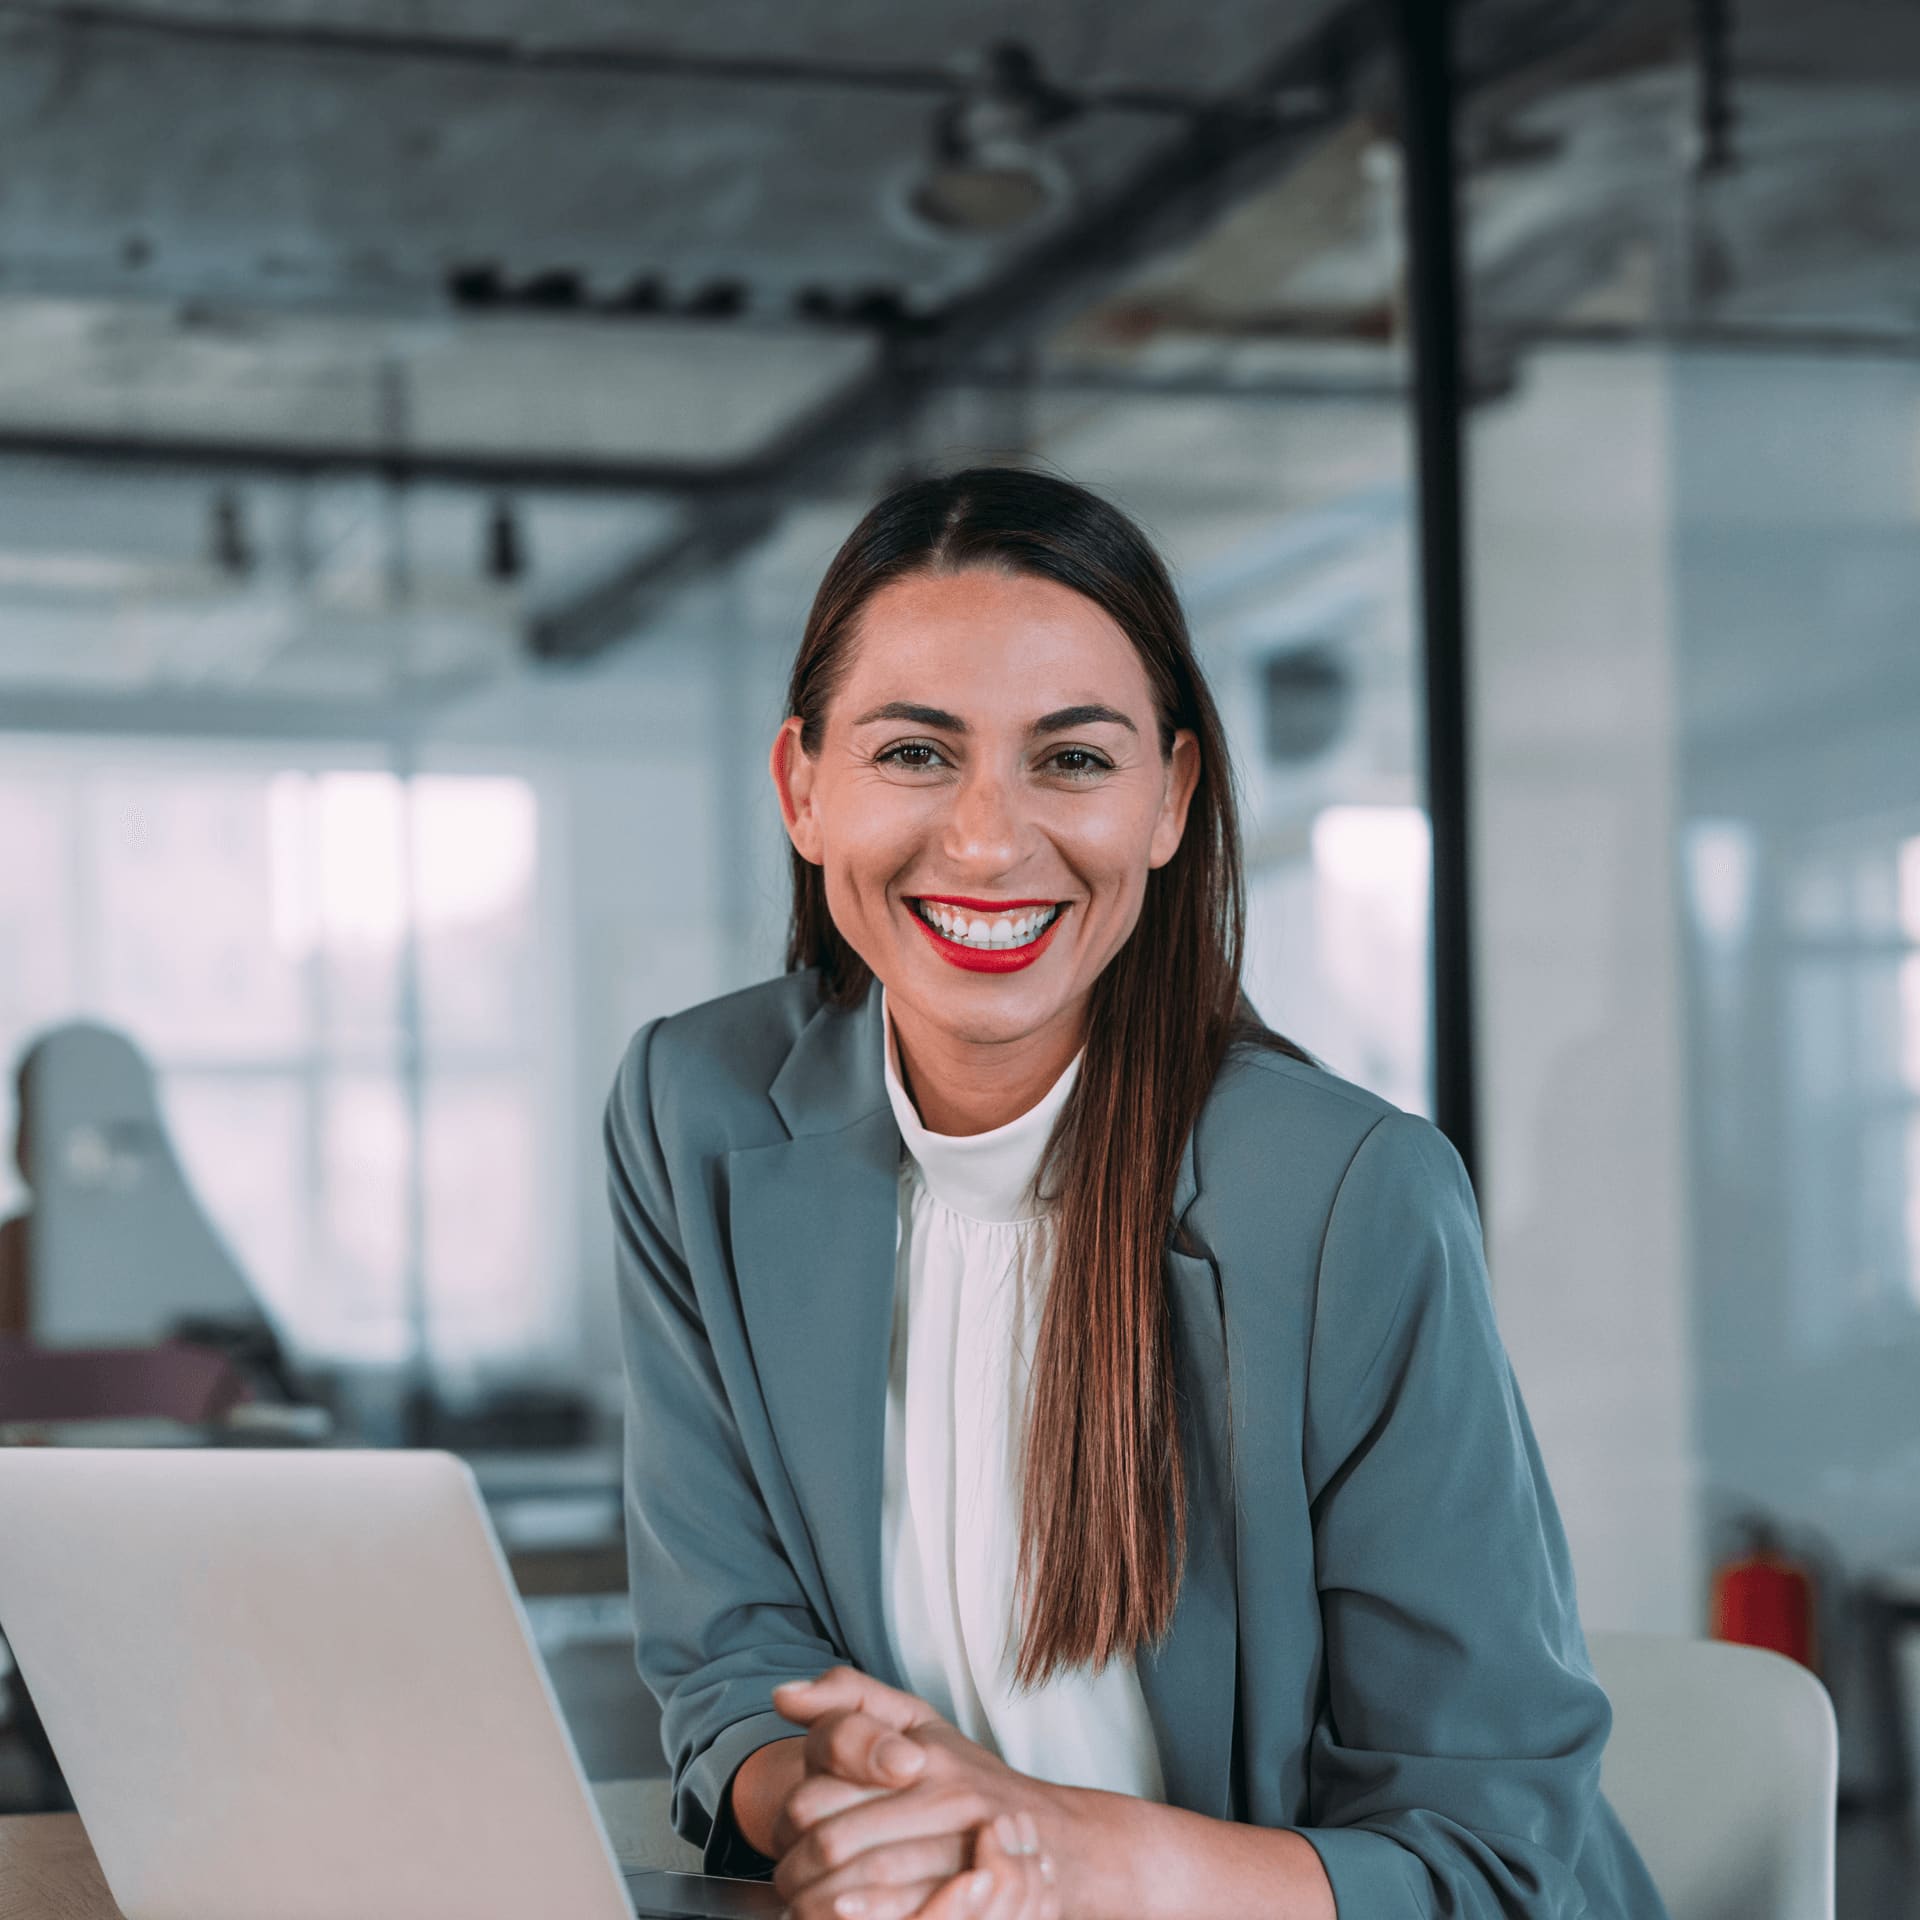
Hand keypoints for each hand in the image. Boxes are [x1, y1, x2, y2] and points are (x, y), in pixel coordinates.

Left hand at [768, 1666, 1064, 1919]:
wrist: (1048, 1839)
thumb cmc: (965, 1779)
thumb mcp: (914, 1721)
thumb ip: (848, 1699)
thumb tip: (783, 1695)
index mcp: (920, 1754)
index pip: (826, 1785)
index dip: (792, 1816)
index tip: (791, 1829)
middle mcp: (944, 1796)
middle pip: (833, 1841)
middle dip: (796, 1869)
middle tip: (788, 1880)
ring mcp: (962, 1850)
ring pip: (860, 1884)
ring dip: (818, 1905)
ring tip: (803, 1908)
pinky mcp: (974, 1895)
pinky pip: (906, 1913)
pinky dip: (867, 1919)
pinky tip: (846, 1918)